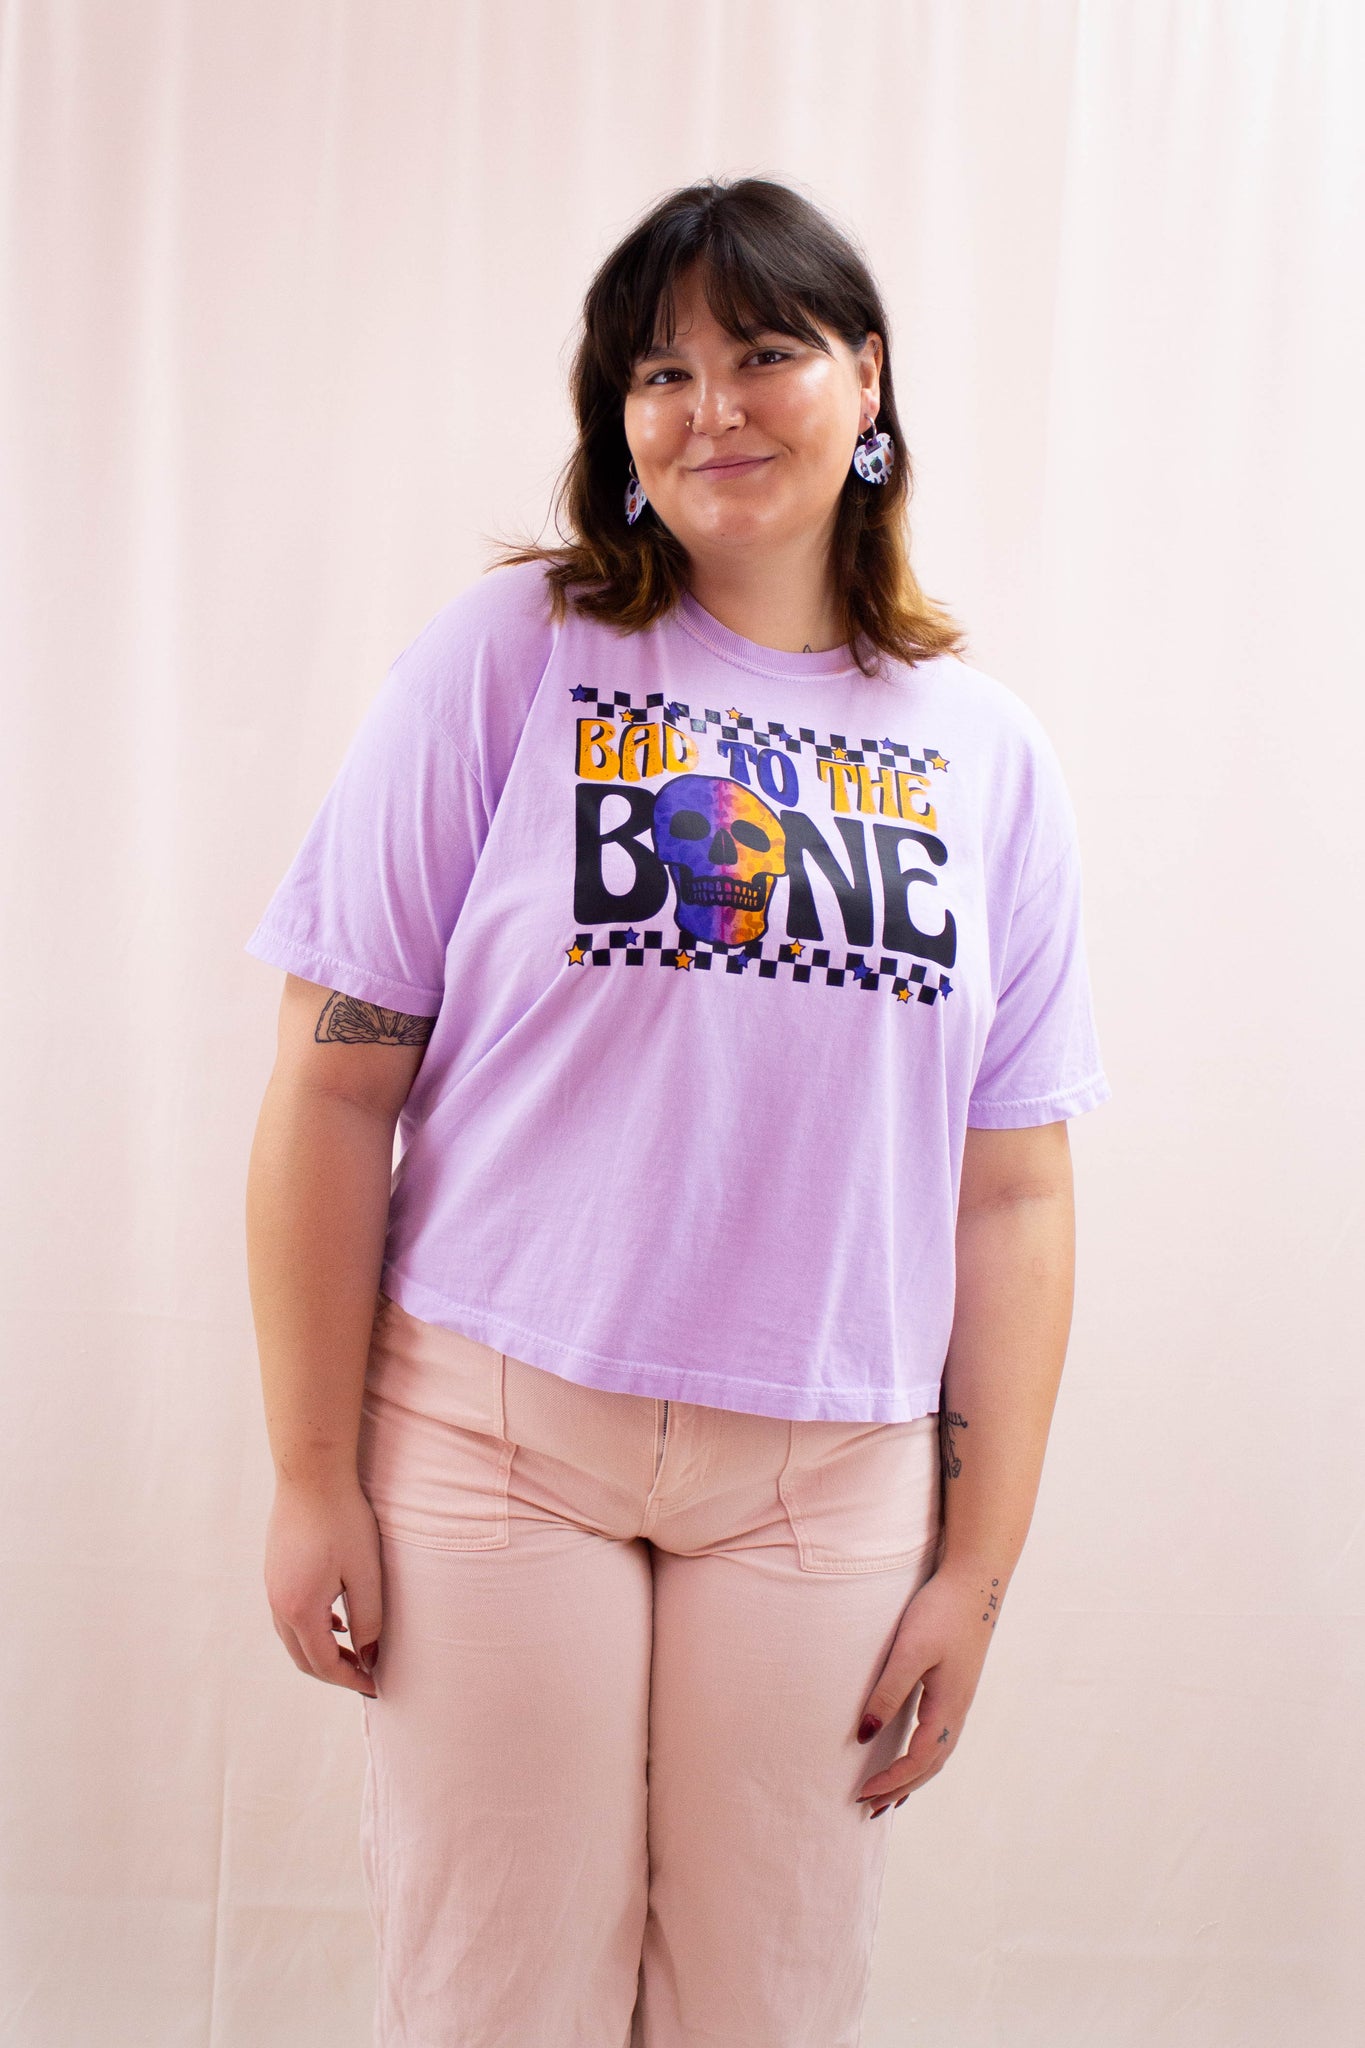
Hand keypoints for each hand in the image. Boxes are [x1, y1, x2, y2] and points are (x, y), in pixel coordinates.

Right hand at [264, 1472, 383, 1697]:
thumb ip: (369, 1620)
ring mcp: (272, 1585)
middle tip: (365, 1676)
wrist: (310, 1473)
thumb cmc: (343, 1519)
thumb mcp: (366, 1573)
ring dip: (320, 1651)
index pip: (323, 1663)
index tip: (375, 1686)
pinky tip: (336, 1620)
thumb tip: (369, 1656)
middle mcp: (279, 1602)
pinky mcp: (275, 1569)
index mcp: (300, 1609)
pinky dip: (311, 1628)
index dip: (350, 1679)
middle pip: (302, 1657)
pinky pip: (289, 1614)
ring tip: (354, 1652)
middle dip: (333, 1672)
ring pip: (293, 1637)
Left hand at [853, 1558, 1002, 1813]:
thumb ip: (887, 1694)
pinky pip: (940, 1735)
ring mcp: (960, 1698)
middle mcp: (958, 1710)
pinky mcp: (956, 1685)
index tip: (861, 1794)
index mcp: (948, 1707)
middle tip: (869, 1809)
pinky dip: (923, 1755)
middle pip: (931, 1765)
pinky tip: (911, 1750)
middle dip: (901, 1789)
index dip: (890, 1781)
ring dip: (914, 1776)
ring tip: (889, 1794)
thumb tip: (863, 1738)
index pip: (918, 1761)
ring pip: (938, 1752)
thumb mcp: (909, 1653)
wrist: (977, 1581)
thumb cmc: (941, 1612)